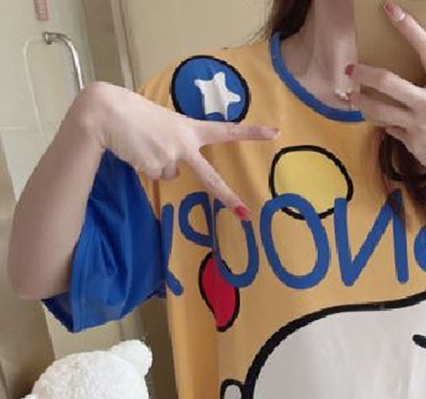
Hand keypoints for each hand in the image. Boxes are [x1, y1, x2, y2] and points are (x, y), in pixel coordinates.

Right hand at [76, 81, 278, 215]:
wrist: (105, 111)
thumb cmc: (133, 113)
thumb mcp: (162, 124)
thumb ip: (176, 143)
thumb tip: (176, 170)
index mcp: (190, 128)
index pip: (226, 130)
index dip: (251, 132)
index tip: (275, 132)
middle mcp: (185, 144)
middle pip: (210, 178)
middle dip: (227, 197)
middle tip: (245, 214)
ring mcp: (171, 157)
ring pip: (170, 174)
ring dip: (156, 163)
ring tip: (142, 143)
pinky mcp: (155, 167)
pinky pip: (154, 176)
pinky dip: (144, 166)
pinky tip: (134, 151)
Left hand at [347, 1, 425, 187]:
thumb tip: (416, 77)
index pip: (424, 47)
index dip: (406, 25)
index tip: (390, 10)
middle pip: (387, 81)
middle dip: (363, 73)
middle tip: (351, 70)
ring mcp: (418, 125)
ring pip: (379, 110)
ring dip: (361, 102)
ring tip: (353, 98)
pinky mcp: (413, 144)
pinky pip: (392, 130)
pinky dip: (388, 125)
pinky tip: (388, 124)